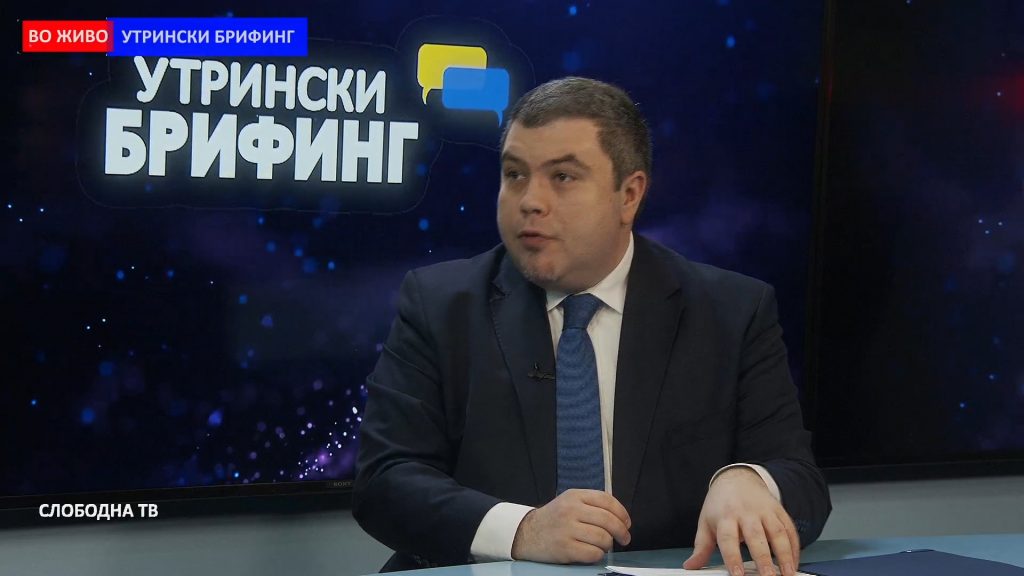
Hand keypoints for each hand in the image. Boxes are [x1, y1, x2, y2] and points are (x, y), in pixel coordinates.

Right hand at [511, 489, 631, 563]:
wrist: (527, 533)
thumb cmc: (553, 519)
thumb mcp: (569, 502)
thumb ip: (591, 504)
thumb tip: (620, 517)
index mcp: (575, 496)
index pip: (607, 501)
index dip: (622, 513)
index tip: (627, 523)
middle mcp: (571, 510)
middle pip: (608, 520)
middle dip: (621, 532)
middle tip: (624, 539)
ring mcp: (567, 529)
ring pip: (603, 538)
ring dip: (608, 544)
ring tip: (603, 545)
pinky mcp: (565, 548)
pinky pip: (593, 553)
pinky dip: (598, 555)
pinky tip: (592, 552)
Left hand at [683, 467, 799, 575]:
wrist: (738, 478)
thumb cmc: (721, 504)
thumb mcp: (707, 522)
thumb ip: (701, 547)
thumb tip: (690, 566)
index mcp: (725, 516)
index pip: (728, 538)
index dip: (733, 557)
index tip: (737, 575)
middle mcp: (746, 512)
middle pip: (756, 536)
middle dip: (763, 558)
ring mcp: (765, 510)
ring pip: (778, 532)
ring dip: (785, 554)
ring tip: (788, 574)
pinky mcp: (779, 511)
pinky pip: (790, 529)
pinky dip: (795, 548)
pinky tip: (794, 563)